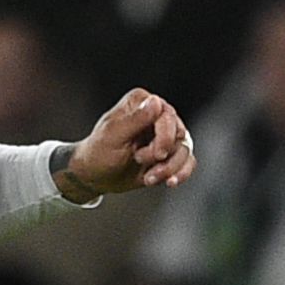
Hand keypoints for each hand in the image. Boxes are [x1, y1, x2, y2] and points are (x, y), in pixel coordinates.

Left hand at [59, 88, 195, 200]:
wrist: (95, 176)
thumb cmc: (99, 153)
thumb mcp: (113, 136)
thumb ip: (135, 119)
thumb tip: (155, 102)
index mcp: (141, 102)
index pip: (167, 115)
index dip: (165, 137)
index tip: (156, 154)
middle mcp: (156, 114)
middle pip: (179, 133)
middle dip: (164, 155)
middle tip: (141, 161)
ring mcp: (164, 134)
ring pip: (184, 150)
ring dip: (169, 168)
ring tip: (149, 178)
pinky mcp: (169, 153)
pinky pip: (188, 161)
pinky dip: (181, 173)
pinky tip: (170, 182)